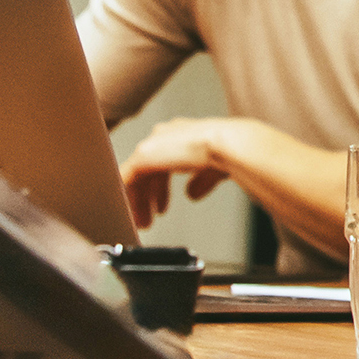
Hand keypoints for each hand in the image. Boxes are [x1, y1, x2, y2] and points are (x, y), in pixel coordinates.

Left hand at [118, 116, 267, 228]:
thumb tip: (192, 193)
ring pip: (135, 177)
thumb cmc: (232, 152)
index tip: (161, 208)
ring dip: (139, 202)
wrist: (228, 145)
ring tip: (144, 223)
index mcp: (182, 135)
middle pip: (146, 170)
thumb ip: (201, 180)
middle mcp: (165, 136)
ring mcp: (152, 145)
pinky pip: (126, 180)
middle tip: (148, 220)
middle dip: (147, 197)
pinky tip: (131, 213)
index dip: (160, 188)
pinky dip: (128, 198)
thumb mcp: (215, 169)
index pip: (163, 162)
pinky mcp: (142, 156)